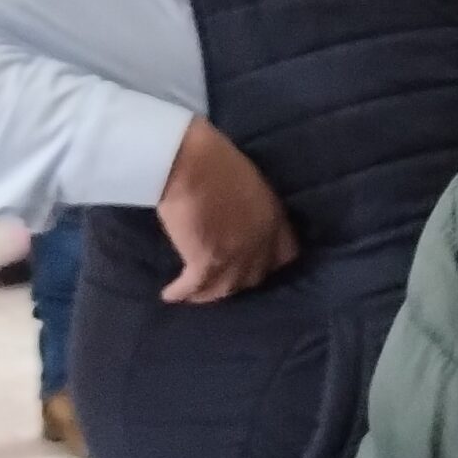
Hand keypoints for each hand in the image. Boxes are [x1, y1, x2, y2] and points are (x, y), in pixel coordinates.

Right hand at [155, 117, 297, 303]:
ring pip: (225, 288)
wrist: (192, 164)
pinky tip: (171, 294)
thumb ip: (254, 211)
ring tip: (194, 292)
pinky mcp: (205, 262)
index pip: (286, 255)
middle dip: (238, 280)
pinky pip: (194, 287)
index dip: (269, 263)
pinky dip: (180, 293)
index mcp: (275, 218)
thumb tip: (241, 223)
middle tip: (220, 280)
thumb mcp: (252, 186)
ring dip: (208, 292)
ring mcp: (235, 254)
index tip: (254, 265)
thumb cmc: (217, 162)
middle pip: (254, 277)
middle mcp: (261, 241)